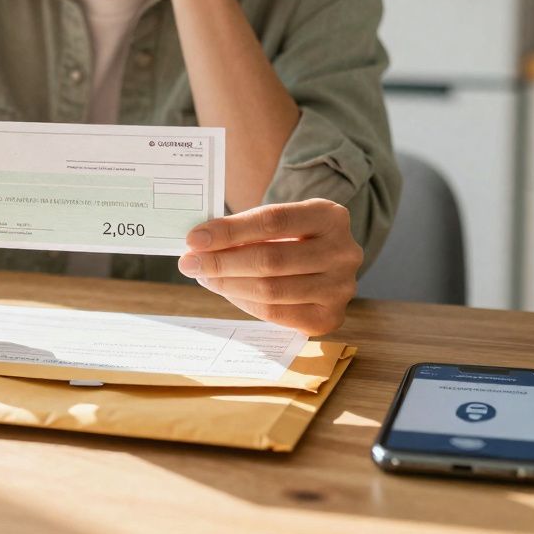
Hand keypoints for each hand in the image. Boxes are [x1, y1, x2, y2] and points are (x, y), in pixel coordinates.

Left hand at [177, 199, 362, 334]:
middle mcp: (344, 252)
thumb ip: (245, 229)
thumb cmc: (291, 236)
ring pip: (271, 290)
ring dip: (227, 285)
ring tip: (203, 276)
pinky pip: (276, 314)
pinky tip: (226, 291)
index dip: (230, 231)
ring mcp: (341, 288)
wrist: (323, 260)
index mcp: (331, 216)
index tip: (194, 239)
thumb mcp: (277, 221)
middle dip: (221, 262)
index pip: (272, 222)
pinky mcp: (330, 317)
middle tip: (189, 263)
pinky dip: (244, 303)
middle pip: (270, 259)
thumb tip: (199, 244)